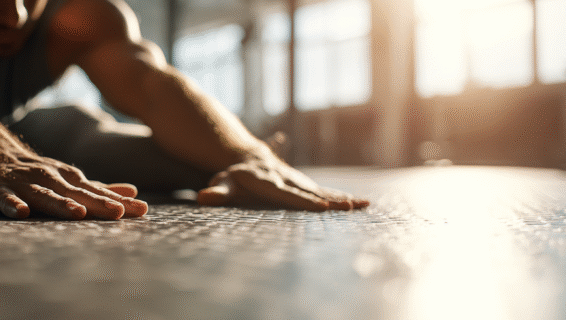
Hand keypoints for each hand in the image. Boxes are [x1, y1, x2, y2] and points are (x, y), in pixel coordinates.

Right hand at [0, 150, 147, 219]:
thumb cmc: (34, 172)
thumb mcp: (68, 178)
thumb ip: (98, 188)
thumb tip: (132, 192)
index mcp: (68, 178)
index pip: (97, 191)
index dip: (118, 201)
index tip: (141, 209)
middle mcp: (49, 178)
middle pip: (76, 193)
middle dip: (97, 202)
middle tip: (119, 213)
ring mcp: (23, 183)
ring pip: (44, 195)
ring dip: (60, 204)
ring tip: (78, 213)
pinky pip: (5, 198)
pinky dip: (12, 205)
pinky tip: (21, 213)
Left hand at [196, 156, 368, 210]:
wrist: (248, 157)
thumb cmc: (234, 176)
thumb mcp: (223, 184)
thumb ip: (216, 192)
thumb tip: (203, 196)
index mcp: (270, 183)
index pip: (289, 195)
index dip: (305, 201)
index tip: (321, 207)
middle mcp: (288, 181)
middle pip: (312, 193)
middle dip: (332, 201)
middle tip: (350, 207)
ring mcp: (298, 182)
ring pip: (323, 191)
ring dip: (342, 198)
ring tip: (363, 205)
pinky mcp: (305, 185)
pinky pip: (325, 192)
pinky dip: (341, 198)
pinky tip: (359, 204)